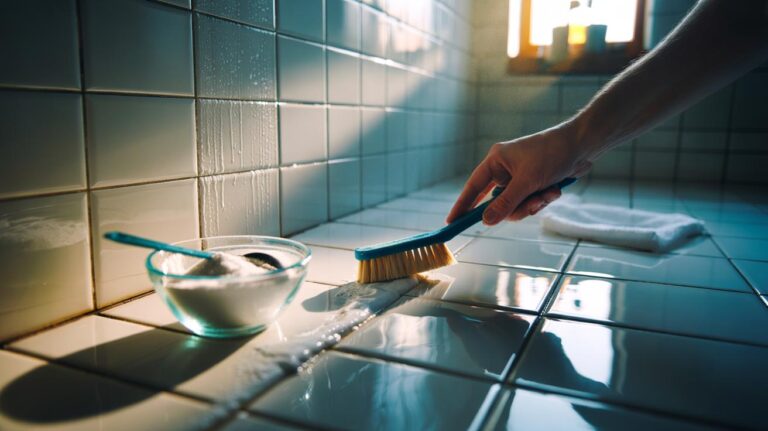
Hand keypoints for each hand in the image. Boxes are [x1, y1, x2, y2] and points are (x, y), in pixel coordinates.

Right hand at [447, 124, 592, 225]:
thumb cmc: (552, 155)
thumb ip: (506, 203)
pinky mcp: (535, 183)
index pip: (473, 187)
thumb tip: (485, 221)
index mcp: (496, 161)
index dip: (462, 205)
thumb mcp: (527, 181)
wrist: (583, 146)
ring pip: (516, 205)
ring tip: (548, 193)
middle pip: (498, 202)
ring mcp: (520, 177)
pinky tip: (555, 189)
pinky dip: (542, 200)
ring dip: (533, 204)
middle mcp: (505, 169)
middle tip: (530, 205)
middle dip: (516, 207)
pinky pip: (530, 202)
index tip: (451, 222)